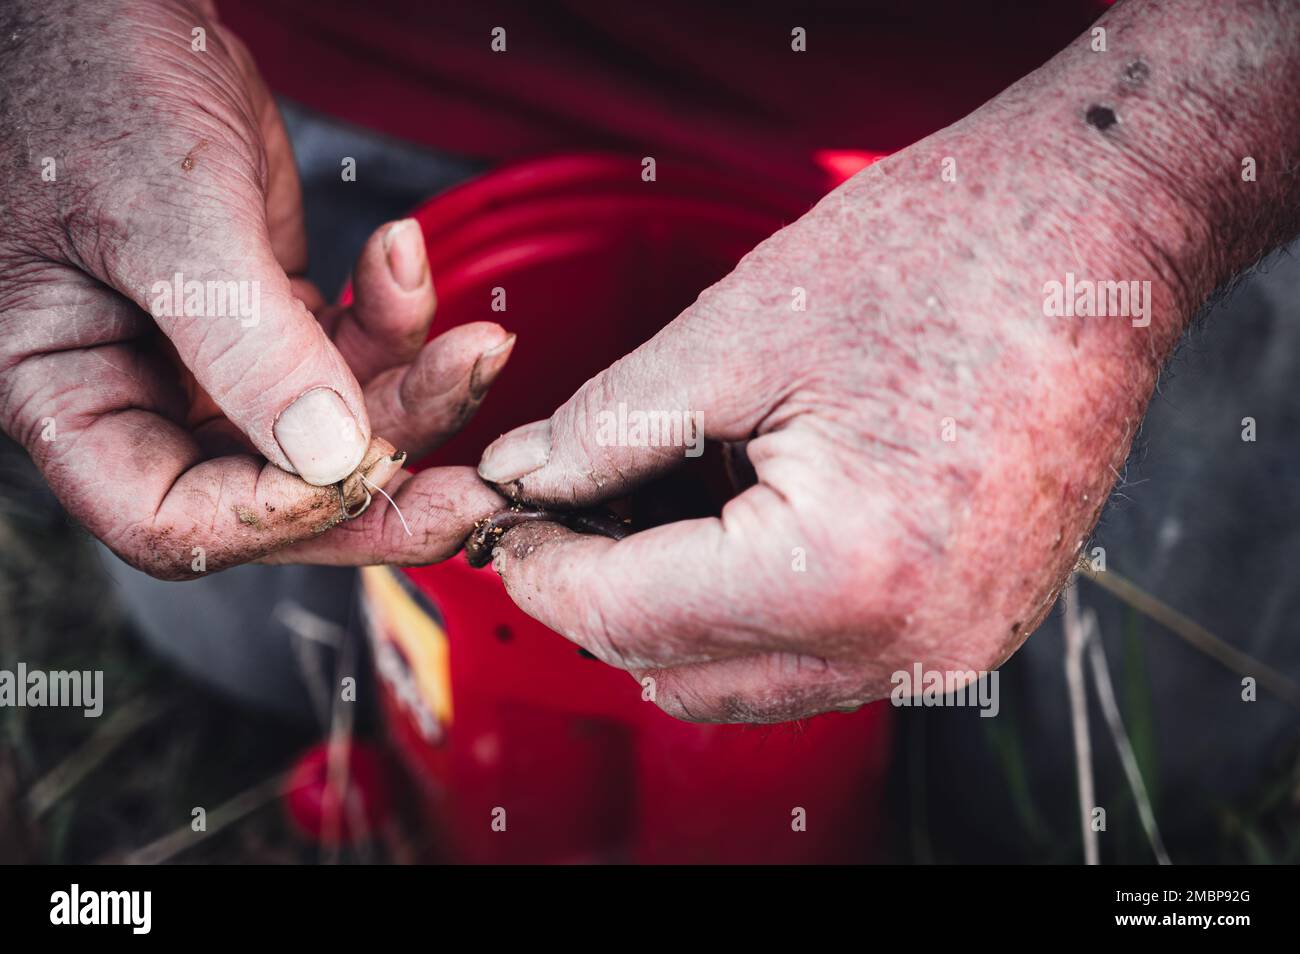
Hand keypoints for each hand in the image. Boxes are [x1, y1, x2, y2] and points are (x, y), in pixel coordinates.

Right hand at [0, 0, 504, 577]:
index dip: (272, 516)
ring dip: (414, 391)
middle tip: (475, 489)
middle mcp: (140, 396)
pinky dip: (395, 319)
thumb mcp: (163, 210)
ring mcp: (212, 362)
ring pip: (333, 430)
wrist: (110, 7)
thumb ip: (241, 338)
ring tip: (477, 344)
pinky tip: (403, 256)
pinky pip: (352, 355)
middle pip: (271, 494)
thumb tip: (330, 460)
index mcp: (69, 394)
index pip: (169, 519)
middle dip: (381, 483)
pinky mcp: (270, 320)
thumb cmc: (88, 79)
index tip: (361, 468)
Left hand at [476, 0, 1299, 721]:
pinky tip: (738, 520)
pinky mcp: (968, 630)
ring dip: (675, 612)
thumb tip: (522, 480)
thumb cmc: (939, 257)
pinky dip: (754, 611)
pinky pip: (821, 659)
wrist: (1100, 240)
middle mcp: (905, 645)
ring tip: (653, 503)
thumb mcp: (739, 333)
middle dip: (600, 595)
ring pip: (747, 683)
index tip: (504, 522)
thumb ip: (607, 427)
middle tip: (565, 506)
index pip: (626, 615)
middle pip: (679, 670)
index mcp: (839, 575)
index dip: (542, 569)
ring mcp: (949, 650)